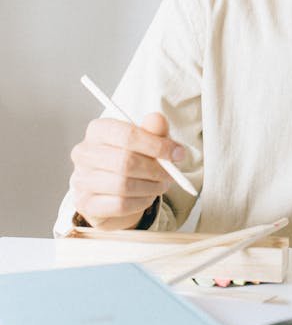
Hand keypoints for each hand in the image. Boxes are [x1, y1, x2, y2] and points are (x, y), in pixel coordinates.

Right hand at [69, 113, 184, 229]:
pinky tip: (147, 196)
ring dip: (150, 187)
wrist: (113, 190)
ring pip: (123, 185)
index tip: (177, 153)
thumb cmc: (131, 159)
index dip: (156, 145)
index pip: (127, 135)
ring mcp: (81, 179)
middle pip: (125, 162)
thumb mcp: (146, 141)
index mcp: (98, 130)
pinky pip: (120, 205)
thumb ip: (153, 130)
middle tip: (171, 174)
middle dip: (155, 169)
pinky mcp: (86, 203)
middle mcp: (84, 153)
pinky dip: (141, 202)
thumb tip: (158, 119)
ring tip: (161, 185)